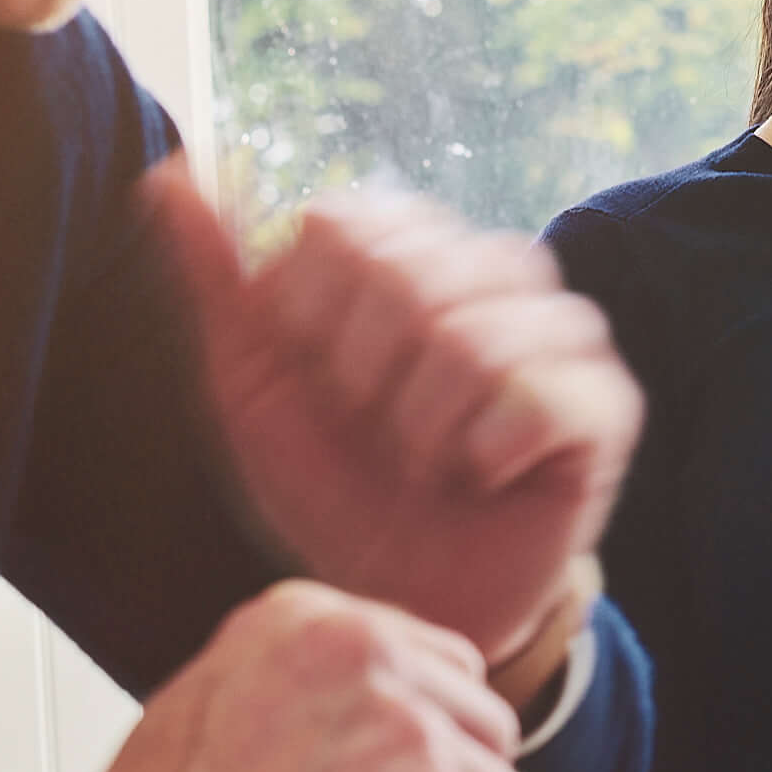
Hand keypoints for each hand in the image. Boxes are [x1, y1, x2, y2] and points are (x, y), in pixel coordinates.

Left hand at [143, 170, 641, 667]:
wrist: (406, 597)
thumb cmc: (336, 485)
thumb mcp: (254, 386)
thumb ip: (218, 277)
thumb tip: (166, 173)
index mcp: (410, 250)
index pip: (344, 223)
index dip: (309, 314)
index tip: (317, 376)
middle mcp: (493, 270)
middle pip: (405, 273)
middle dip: (362, 376)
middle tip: (376, 428)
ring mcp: (559, 331)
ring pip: (469, 337)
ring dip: (421, 425)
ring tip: (426, 460)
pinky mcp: (605, 400)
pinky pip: (536, 396)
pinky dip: (485, 453)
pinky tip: (483, 474)